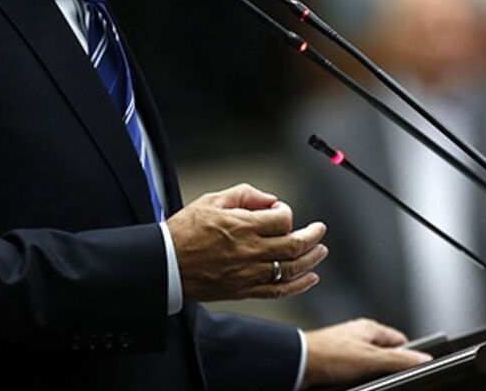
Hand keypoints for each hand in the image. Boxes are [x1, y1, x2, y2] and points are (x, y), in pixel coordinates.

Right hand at [166, 183, 327, 301]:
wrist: (165, 264)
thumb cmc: (185, 231)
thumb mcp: (212, 200)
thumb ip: (245, 194)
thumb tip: (270, 199)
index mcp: (244, 225)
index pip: (283, 219)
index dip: (286, 212)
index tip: (279, 211)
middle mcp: (251, 250)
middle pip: (295, 244)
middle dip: (312, 236)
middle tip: (319, 230)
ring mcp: (249, 272)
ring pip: (291, 268)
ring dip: (311, 259)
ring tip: (321, 251)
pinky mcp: (244, 290)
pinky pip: (278, 290)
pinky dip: (299, 285)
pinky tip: (310, 278)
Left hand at [301, 319, 431, 387]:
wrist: (297, 363)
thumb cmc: (329, 355)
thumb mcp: (371, 360)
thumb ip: (399, 360)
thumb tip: (424, 359)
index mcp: (370, 328)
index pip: (400, 341)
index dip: (407, 355)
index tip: (412, 368)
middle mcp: (358, 336)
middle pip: (384, 353)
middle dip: (386, 367)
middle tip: (385, 378)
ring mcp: (345, 348)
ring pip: (368, 363)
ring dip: (368, 374)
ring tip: (364, 380)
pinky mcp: (334, 361)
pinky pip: (352, 370)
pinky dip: (354, 378)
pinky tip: (351, 382)